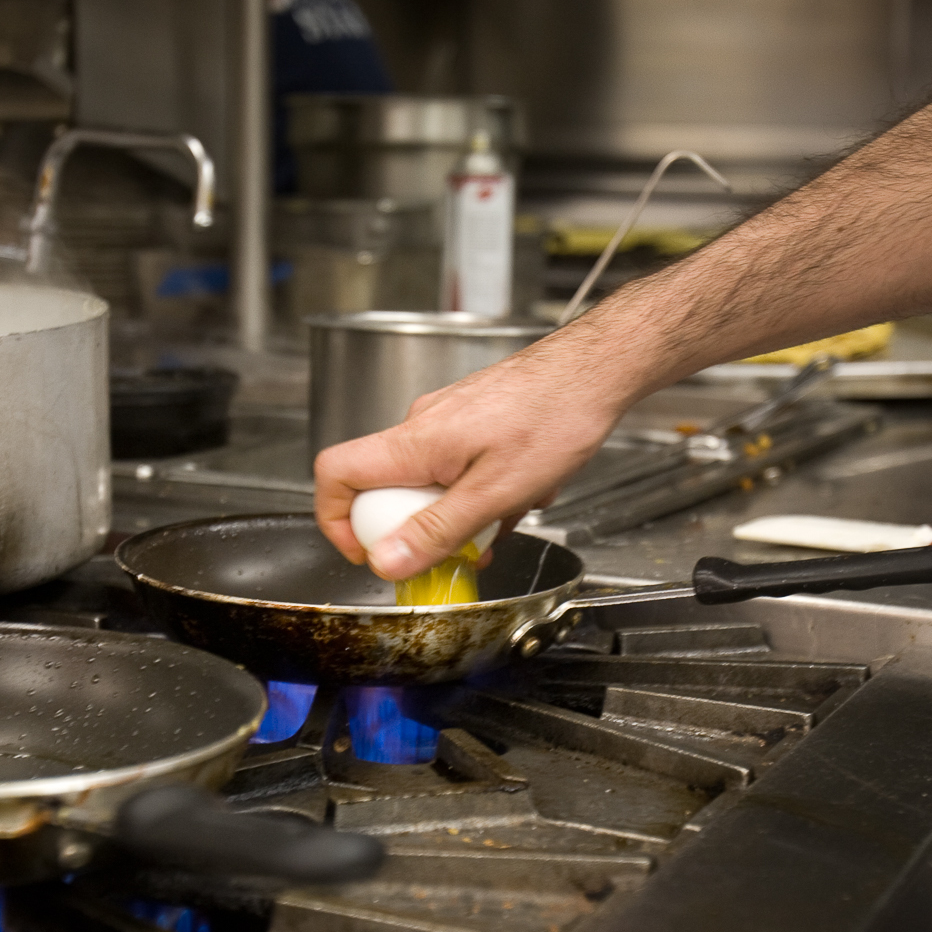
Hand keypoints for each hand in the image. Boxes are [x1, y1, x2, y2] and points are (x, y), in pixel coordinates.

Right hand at [314, 331, 633, 579]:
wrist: (596, 369)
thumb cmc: (556, 415)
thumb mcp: (495, 493)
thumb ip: (437, 531)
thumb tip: (386, 562)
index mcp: (414, 442)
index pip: (335, 473)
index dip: (336, 520)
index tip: (367, 553)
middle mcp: (421, 426)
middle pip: (385, 490)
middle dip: (421, 528)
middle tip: (460, 547)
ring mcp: (445, 422)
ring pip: (428, 483)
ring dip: (462, 512)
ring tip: (508, 512)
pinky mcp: (470, 422)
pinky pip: (456, 469)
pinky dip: (481, 491)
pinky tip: (521, 492)